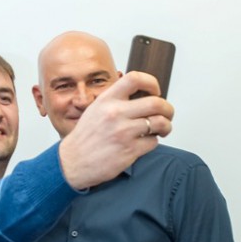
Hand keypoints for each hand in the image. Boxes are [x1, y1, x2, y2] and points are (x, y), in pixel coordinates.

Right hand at [58, 72, 173, 189]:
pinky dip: (153, 142)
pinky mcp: (129, 151)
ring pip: (160, 123)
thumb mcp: (95, 110)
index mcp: (107, 100)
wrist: (72, 162)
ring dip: (166, 126)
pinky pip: (153, 142)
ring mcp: (123, 132)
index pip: (135, 79)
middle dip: (168, 109)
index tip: (155, 91)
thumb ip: (115, 101)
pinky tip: (145, 143)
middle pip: (156, 103)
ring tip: (163, 129)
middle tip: (167, 114)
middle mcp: (115, 113)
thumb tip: (140, 96)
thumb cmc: (85, 138)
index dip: (152, 83)